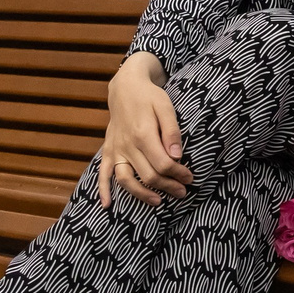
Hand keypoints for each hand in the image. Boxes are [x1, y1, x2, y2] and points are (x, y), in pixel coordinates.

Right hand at [101, 51, 190, 207]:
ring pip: (126, 180)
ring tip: (158, 202)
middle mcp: (127, 145)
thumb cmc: (149, 97)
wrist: (125, 87)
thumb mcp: (166, 108)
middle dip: (167, 187)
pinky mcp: (108, 150)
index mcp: (143, 134)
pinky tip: (107, 205)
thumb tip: (177, 156)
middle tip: (182, 192)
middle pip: (148, 175)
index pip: (163, 164)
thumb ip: (172, 132)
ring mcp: (116, 149)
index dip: (178, 174)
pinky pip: (103, 172)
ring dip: (141, 194)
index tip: (189, 178)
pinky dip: (103, 190)